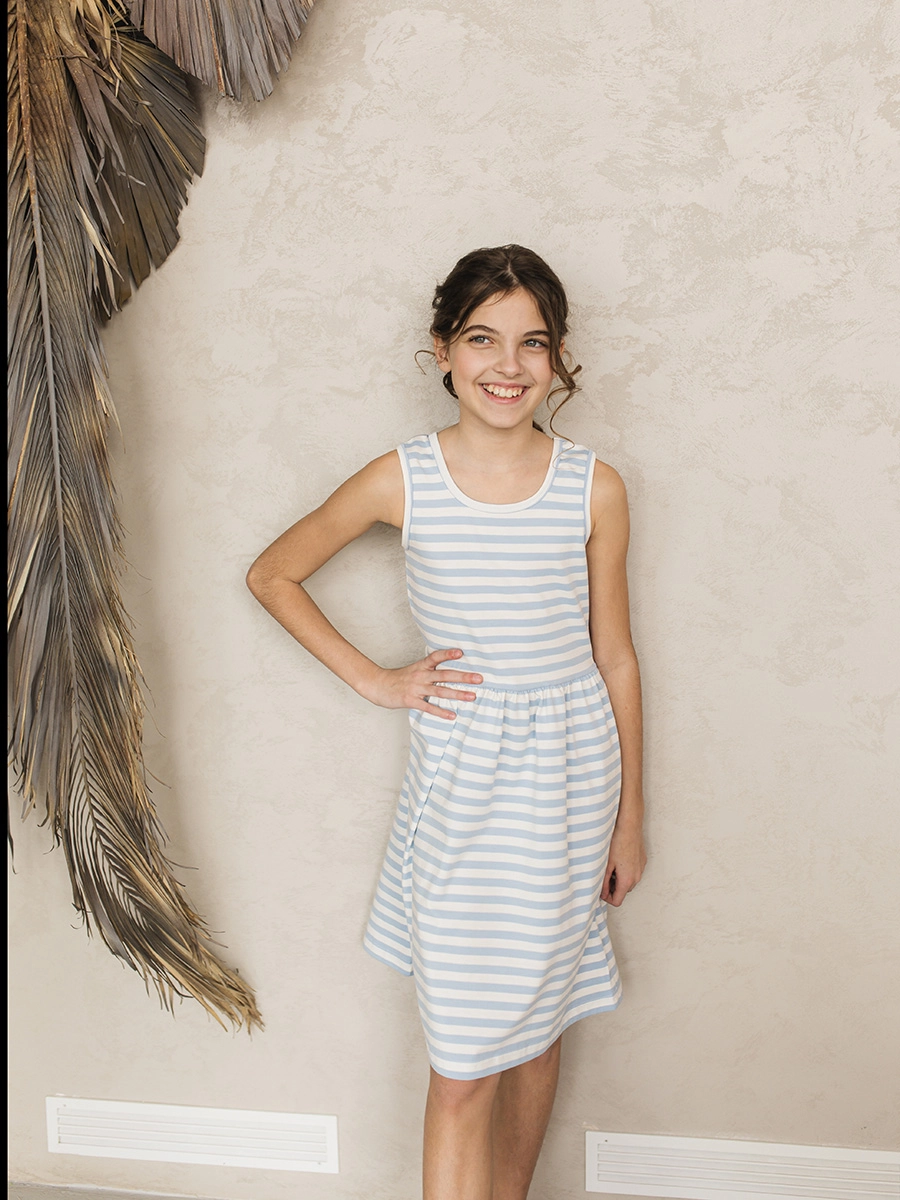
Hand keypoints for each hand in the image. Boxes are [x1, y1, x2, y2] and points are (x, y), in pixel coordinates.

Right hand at [360, 648, 481, 718]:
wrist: (378, 685)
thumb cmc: (399, 678)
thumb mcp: (415, 669)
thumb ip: (430, 668)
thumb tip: (449, 669)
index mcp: (422, 666)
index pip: (436, 657)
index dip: (448, 654)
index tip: (461, 653)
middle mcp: (421, 676)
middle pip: (445, 675)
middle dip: (463, 677)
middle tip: (479, 678)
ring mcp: (416, 688)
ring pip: (440, 691)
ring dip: (457, 694)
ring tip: (472, 696)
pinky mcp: (411, 701)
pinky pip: (429, 707)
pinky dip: (441, 712)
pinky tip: (452, 715)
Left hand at [601, 819, 645, 906]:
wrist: (629, 826)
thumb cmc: (618, 842)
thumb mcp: (607, 864)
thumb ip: (604, 882)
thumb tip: (602, 893)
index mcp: (627, 880)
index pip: (617, 901)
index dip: (607, 898)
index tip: (600, 890)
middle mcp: (636, 877)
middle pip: (623, 891)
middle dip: (613, 887)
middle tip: (604, 875)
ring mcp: (640, 869)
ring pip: (628, 882)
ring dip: (619, 879)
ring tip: (611, 865)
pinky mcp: (642, 861)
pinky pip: (633, 872)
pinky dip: (625, 871)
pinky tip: (618, 859)